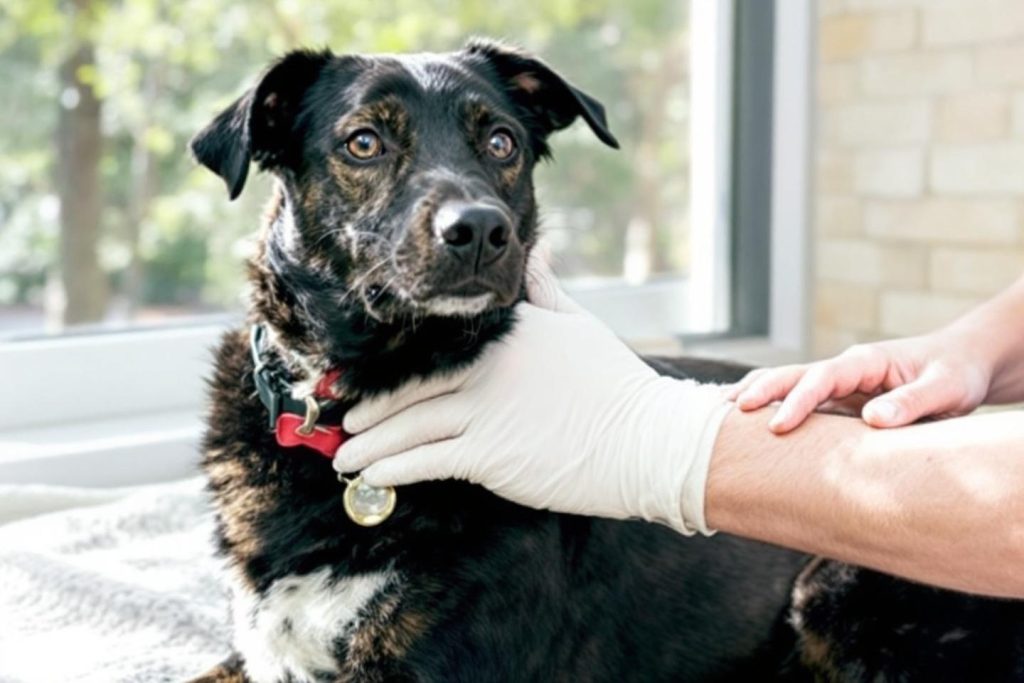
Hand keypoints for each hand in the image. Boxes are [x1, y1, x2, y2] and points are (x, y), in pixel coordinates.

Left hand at [335, 253, 732, 534]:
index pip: (434, 346)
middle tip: (338, 417)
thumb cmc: (615, 383)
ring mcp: (486, 409)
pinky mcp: (490, 453)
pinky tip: (370, 476)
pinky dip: (393, 469)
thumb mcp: (578, 322)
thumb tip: (538, 246)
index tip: (366, 376)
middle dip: (369, 405)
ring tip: (342, 455)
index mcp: (503, 332)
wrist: (648, 440)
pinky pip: (426, 461)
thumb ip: (545, 287)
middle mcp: (486, 366)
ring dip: (369, 442)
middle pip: (410, 386)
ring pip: (408, 425)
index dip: (394, 364)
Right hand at [727, 330, 995, 433]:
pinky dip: (769, 412)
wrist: (963, 366)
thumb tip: (873, 419)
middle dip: (759, 392)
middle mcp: (843, 371)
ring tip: (716, 415)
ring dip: (754, 397)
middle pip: (790, 375)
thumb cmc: (957, 374)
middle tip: (728, 413)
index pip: (821, 378)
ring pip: (786, 387)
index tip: (778, 426)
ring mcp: (836, 387)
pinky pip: (797, 405)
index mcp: (864, 362)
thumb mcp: (946, 388)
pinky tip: (743, 427)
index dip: (798, 401)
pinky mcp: (836, 403)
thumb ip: (912, 402)